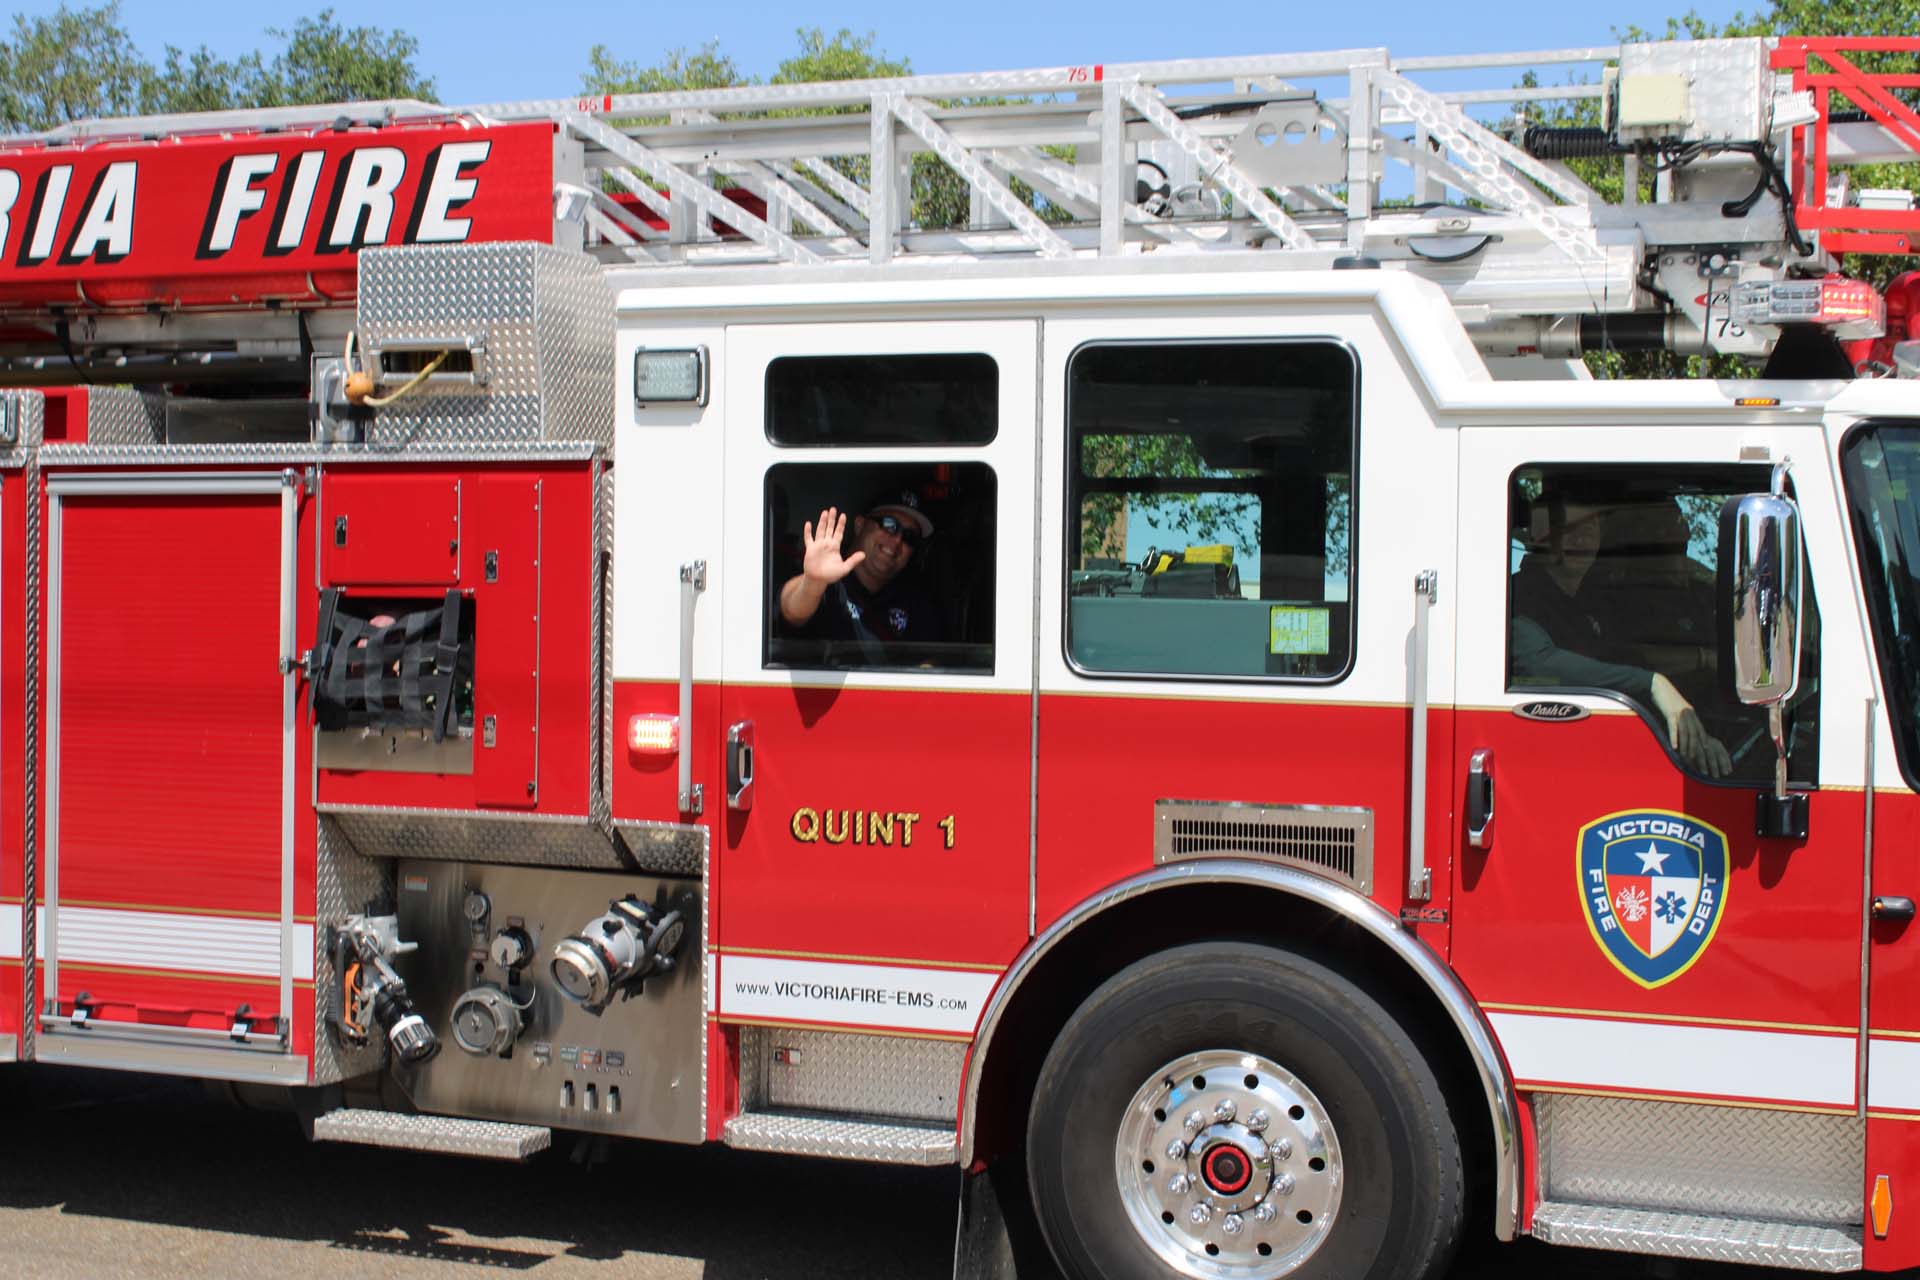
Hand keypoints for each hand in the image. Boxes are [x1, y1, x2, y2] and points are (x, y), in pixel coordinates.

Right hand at [778, 508, 864, 627]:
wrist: (818, 580)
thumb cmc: (830, 575)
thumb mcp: (845, 568)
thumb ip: (853, 560)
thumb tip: (863, 555)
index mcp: (835, 547)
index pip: (839, 533)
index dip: (841, 524)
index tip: (843, 515)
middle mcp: (827, 544)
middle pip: (830, 528)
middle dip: (832, 519)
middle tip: (833, 509)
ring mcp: (818, 545)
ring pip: (820, 530)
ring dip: (822, 521)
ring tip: (825, 512)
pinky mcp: (810, 549)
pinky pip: (808, 538)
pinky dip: (808, 531)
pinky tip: (808, 524)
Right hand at [1650, 673, 1732, 777]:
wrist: (1658, 685)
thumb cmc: (1666, 699)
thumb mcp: (1676, 711)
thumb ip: (1681, 722)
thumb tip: (1681, 735)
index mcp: (1692, 715)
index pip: (1702, 734)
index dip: (1706, 746)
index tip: (1709, 759)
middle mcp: (1690, 715)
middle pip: (1697, 735)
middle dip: (1700, 751)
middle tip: (1703, 765)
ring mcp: (1681, 713)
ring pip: (1687, 732)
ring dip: (1688, 746)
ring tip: (1688, 758)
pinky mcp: (1670, 712)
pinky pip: (1673, 726)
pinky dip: (1675, 737)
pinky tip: (1674, 746)